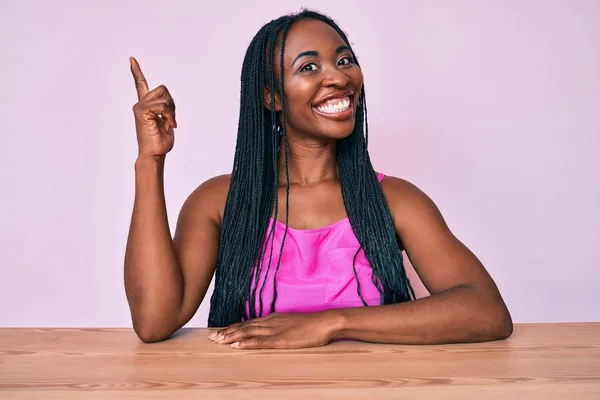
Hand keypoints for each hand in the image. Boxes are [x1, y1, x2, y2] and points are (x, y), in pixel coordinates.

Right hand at [130, 57, 176, 157]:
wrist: (154, 154)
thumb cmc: (160, 142)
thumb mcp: (167, 121)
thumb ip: (166, 109)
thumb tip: (168, 106)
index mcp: (146, 106)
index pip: (140, 85)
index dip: (137, 72)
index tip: (132, 59)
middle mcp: (140, 104)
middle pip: (163, 89)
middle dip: (172, 104)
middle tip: (170, 120)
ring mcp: (139, 107)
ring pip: (165, 98)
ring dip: (171, 112)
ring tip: (168, 124)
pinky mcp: (141, 111)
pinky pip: (162, 106)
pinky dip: (169, 116)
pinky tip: (166, 125)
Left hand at [208, 312, 337, 349]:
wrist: (325, 322)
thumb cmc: (312, 325)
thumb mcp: (292, 324)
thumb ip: (280, 327)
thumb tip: (270, 332)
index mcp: (273, 318)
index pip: (248, 323)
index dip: (233, 327)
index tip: (220, 332)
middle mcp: (270, 322)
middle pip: (244, 327)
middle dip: (227, 332)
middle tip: (211, 337)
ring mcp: (275, 330)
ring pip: (249, 332)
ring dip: (232, 336)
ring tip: (218, 340)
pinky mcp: (281, 339)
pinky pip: (261, 342)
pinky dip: (247, 343)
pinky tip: (237, 345)